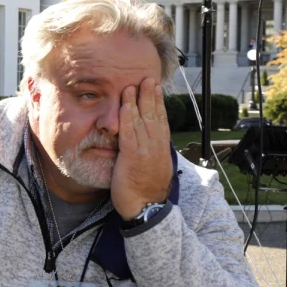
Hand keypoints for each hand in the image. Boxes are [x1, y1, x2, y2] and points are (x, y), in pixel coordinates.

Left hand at [111, 78, 172, 220]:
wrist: (146, 208)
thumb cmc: (146, 191)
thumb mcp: (152, 168)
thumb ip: (150, 153)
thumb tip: (149, 144)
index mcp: (162, 149)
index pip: (161, 121)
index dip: (158, 104)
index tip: (155, 89)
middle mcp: (157, 147)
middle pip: (154, 116)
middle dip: (150, 96)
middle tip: (148, 78)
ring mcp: (146, 151)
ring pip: (143, 121)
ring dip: (138, 102)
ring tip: (134, 85)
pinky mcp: (133, 157)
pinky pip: (130, 134)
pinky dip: (128, 118)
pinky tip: (125, 106)